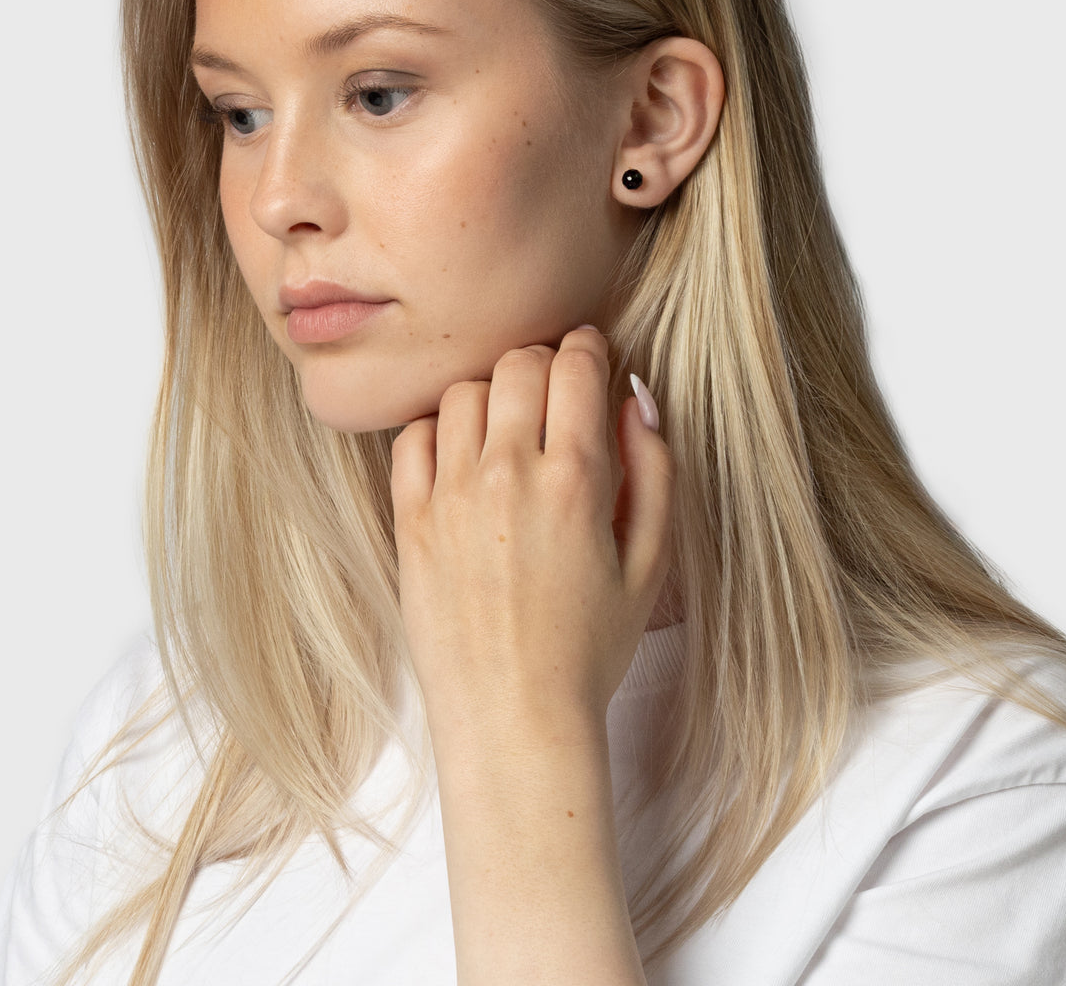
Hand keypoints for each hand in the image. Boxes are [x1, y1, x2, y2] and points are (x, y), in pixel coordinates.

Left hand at [389, 326, 675, 756]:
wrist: (514, 718)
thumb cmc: (589, 649)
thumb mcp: (651, 563)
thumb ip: (654, 468)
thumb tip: (637, 394)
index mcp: (576, 480)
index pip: (575, 364)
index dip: (588, 347)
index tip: (590, 354)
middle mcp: (508, 473)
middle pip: (517, 363)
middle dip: (542, 363)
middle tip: (553, 392)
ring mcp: (451, 494)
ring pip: (463, 391)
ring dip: (491, 394)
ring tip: (508, 428)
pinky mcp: (410, 519)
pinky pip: (413, 436)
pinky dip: (439, 430)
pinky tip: (462, 457)